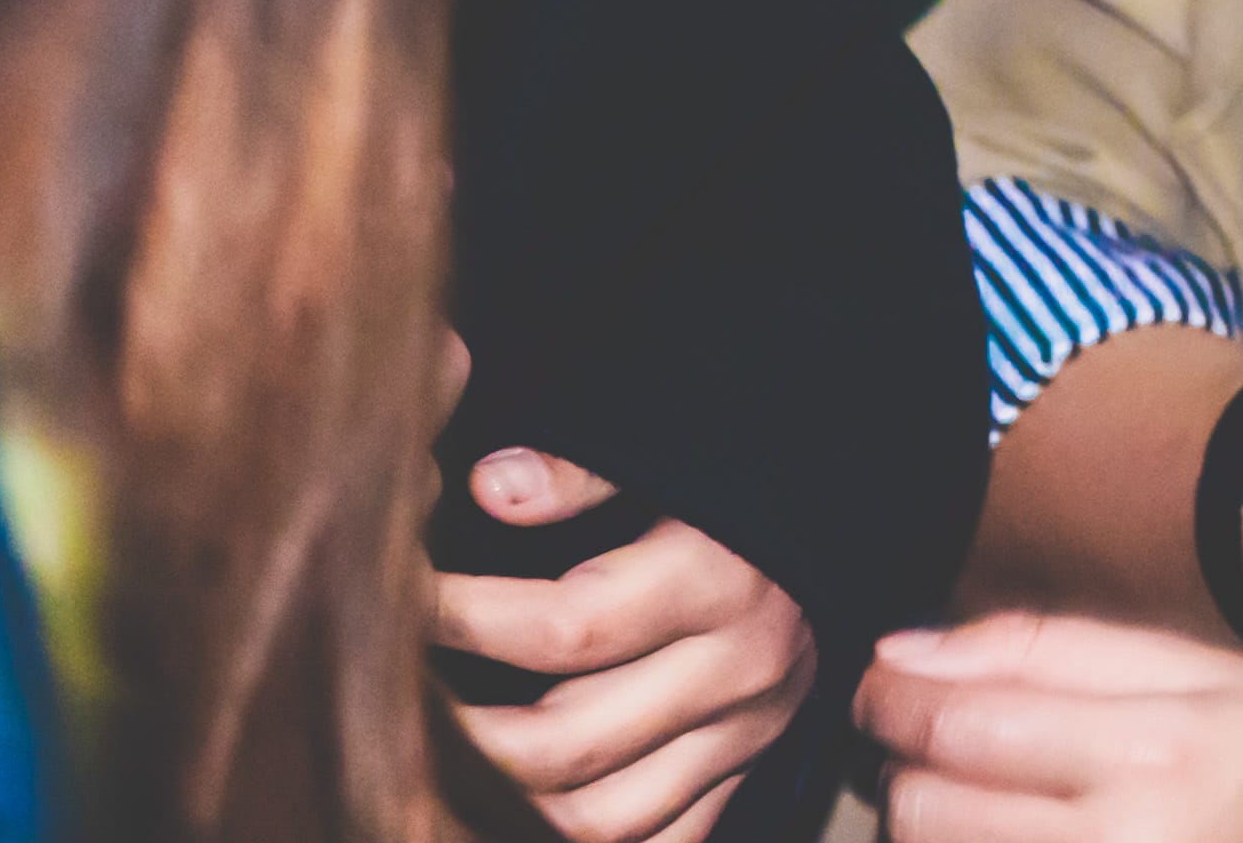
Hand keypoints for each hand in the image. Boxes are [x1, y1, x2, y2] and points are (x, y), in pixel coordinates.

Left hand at [433, 450, 816, 842]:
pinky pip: (657, 842)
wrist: (847, 492)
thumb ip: (584, 467)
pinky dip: (578, 831)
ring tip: (442, 751)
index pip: (565, 630)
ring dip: (505, 799)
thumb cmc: (741, 466)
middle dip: (458, 729)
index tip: (401, 597)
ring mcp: (746, 736)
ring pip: (601, 820)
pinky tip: (517, 795)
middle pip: (567, 747)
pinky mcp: (746, 771)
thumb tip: (487, 488)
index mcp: (723, 581)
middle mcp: (742, 672)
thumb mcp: (677, 439)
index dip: (462, 619)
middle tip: (396, 692)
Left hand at [865, 615, 1242, 842]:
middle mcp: (1116, 841)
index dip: (890, 696)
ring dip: (931, 821)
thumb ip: (1042, 645)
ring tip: (990, 791)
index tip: (884, 680)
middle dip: (908, 763)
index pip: (954, 726)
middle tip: (944, 737)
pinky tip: (1011, 831)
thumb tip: (901, 650)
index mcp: (1147, 748)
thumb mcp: (1190, 663)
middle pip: (923, 808)